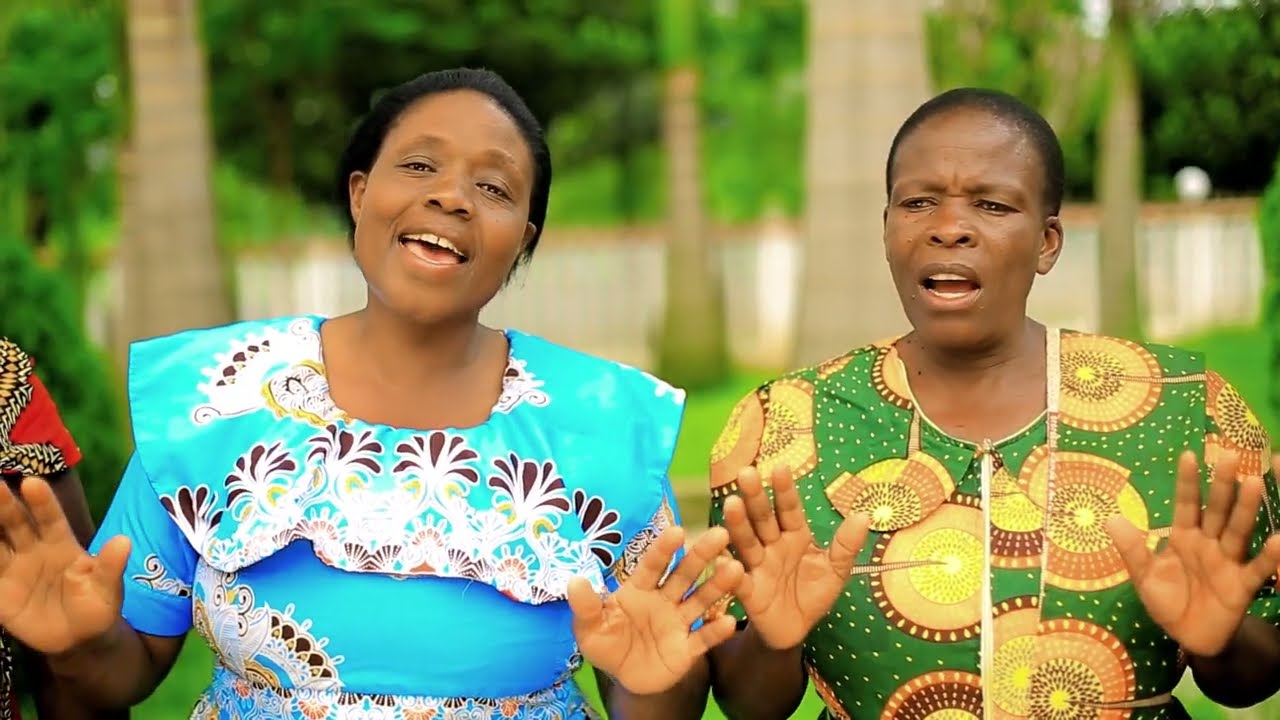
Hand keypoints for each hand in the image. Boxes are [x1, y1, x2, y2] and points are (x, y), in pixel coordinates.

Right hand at [0, 477, 129, 653]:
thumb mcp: (106, 589)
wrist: (78, 639)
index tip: (32, 483)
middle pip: (15, 523)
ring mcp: (13, 569)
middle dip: (4, 505)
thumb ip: (110, 566)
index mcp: (61, 544)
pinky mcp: (0, 592)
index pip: (50, 518)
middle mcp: (33, 550)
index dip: (42, 502)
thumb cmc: (96, 606)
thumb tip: (124, 541)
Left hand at [568, 525, 742, 694]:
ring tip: (735, 569)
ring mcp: (678, 623)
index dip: (663, 549)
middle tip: (720, 534)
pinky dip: (716, 631)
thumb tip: (574, 581)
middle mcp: (664, 600)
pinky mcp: (688, 649)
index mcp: (639, 589)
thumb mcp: (589, 628)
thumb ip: (585, 606)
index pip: (652, 565)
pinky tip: (729, 620)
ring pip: (700, 600)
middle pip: (684, 575)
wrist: (624, 677)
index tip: (676, 531)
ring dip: (717, 586)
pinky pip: (703, 638)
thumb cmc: (607, 643)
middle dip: (701, 556)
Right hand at [723, 466, 869, 650]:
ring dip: (738, 524)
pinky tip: (723, 558)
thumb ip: (845, 546)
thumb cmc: (812, 593)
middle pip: (763, 519)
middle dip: (756, 497)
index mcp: (795, 536)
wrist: (795, 630)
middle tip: (747, 473)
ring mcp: (757, 566)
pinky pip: (739, 580)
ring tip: (732, 504)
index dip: (785, 491)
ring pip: (747, 542)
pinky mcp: (748, 592)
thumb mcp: (835, 572)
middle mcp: (772, 545)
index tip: (781, 468)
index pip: (789, 510)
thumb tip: (863, 515)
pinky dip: (730, 570)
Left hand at [1107, 451, 1279, 656]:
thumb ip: (1132, 549)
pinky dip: (1270, 557)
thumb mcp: (1144, 577)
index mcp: (1183, 537)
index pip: (1186, 504)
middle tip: (1230, 455)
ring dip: (1246, 508)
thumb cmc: (1167, 601)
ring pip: (1238, 530)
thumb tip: (1110, 519)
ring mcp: (1228, 562)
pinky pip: (1258, 569)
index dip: (1187, 481)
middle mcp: (1208, 543)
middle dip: (1222, 485)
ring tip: (1253, 483)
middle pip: (1216, 510)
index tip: (1190, 454)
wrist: (1189, 637)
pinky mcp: (1242, 585)